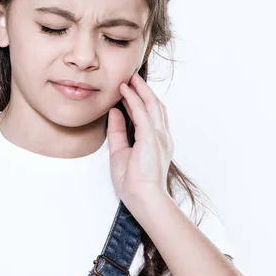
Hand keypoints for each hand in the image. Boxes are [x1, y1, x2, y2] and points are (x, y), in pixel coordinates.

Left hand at [107, 72, 174, 204]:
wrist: (143, 198)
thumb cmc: (133, 182)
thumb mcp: (120, 151)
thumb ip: (118, 131)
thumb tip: (113, 112)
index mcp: (156, 142)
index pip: (150, 115)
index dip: (140, 101)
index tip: (129, 90)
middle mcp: (162, 136)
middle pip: (155, 106)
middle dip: (144, 90)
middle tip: (132, 77)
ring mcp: (159, 136)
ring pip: (152, 105)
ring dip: (140, 90)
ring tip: (130, 78)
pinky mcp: (152, 138)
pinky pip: (143, 113)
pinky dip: (134, 99)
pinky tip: (125, 91)